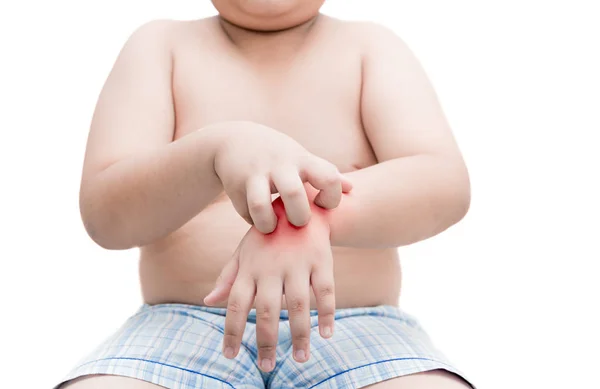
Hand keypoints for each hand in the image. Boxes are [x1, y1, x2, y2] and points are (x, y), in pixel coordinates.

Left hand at [204, 197, 334, 371]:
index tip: (229, 355)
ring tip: (301, 359)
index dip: (231, 331)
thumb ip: (228, 277)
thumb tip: (208, 301)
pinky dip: (328, 313)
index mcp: (250, 267)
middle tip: (267, 366)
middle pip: (266, 310)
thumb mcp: (245, 250)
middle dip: (266, 341)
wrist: (301, 202)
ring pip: (299, 305)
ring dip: (301, 334)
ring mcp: (298, 263)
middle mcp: (272, 267)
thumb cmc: (268, 234)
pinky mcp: (322, 260)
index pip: (235, 304)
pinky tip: (327, 335)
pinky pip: (326, 291)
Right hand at [213, 121, 351, 232]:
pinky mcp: (236, 186)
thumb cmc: (279, 155)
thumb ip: (326, 174)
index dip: (332, 198)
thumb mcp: (302, 158)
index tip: (321, 203)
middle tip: (298, 221)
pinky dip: (253, 220)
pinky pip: (246, 212)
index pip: (329, 178)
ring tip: (272, 227)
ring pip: (261, 205)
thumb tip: (352, 188)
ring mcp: (256, 175)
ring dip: (268, 224)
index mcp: (302, 160)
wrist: (234, 141)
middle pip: (293, 194)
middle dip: (299, 216)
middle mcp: (279, 165)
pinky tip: (257, 218)